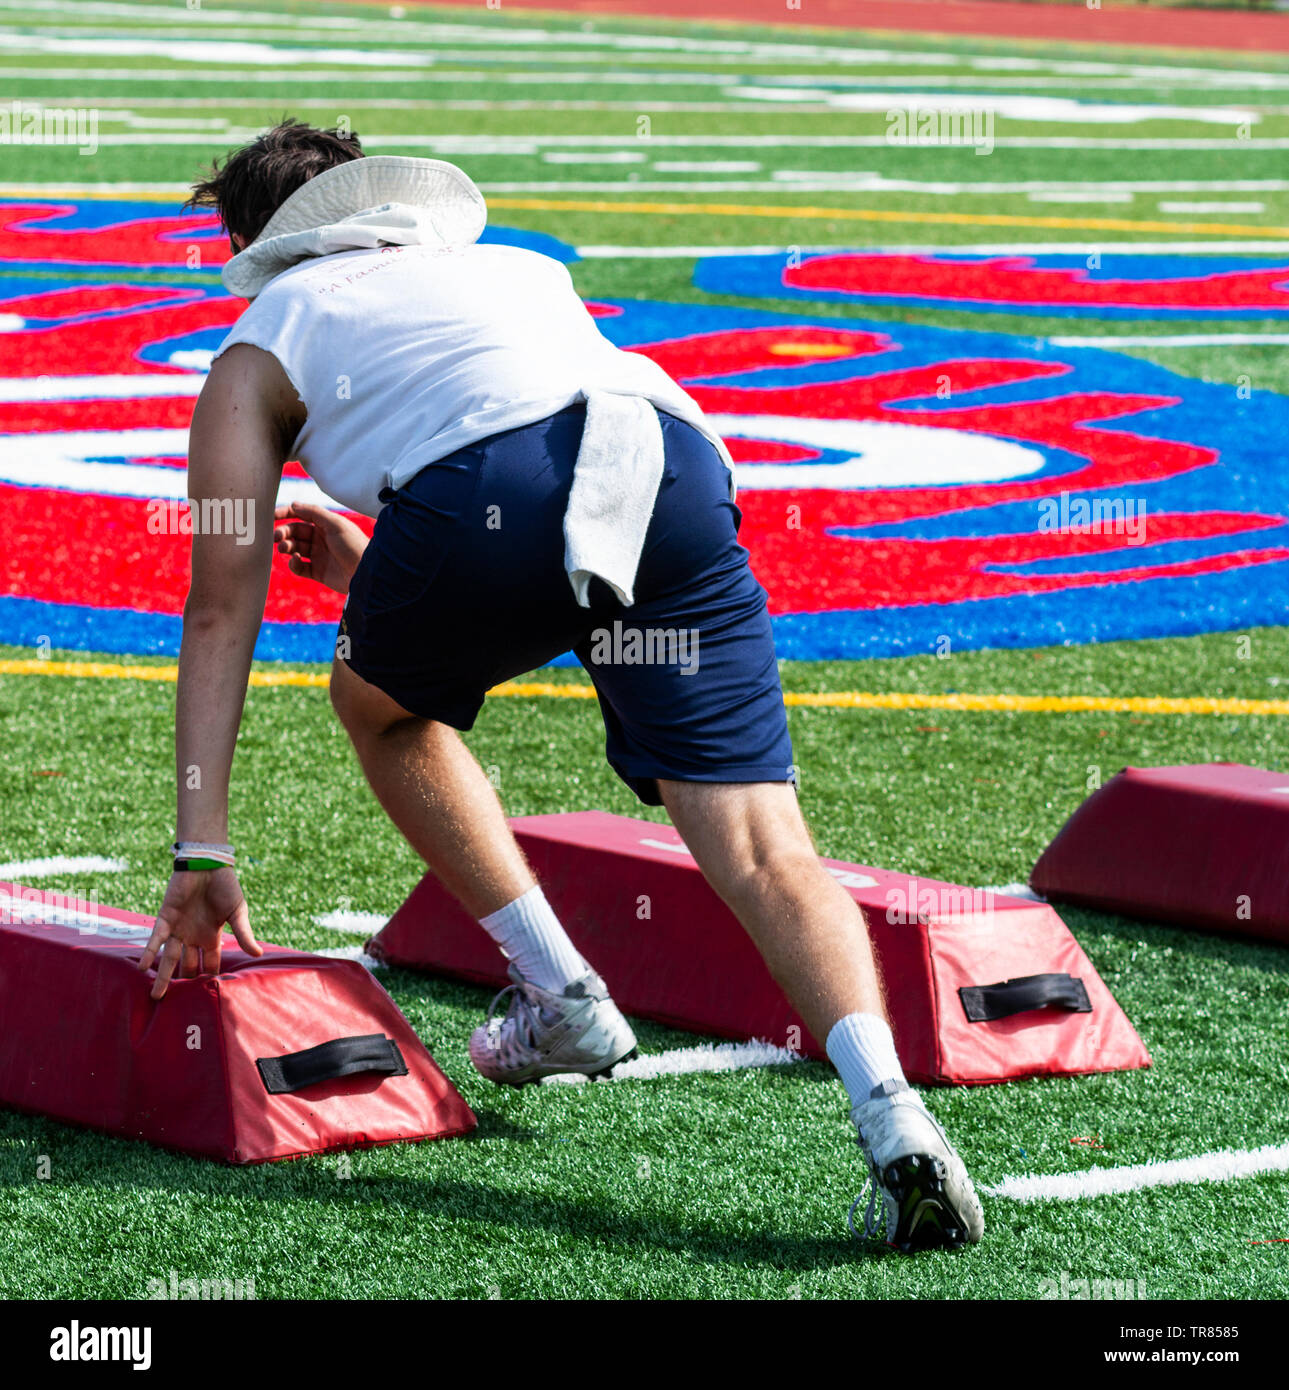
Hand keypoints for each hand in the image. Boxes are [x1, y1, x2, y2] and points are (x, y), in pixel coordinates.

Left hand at [141, 867, 261, 999]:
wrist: (208, 863)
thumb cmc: (225, 885)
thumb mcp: (238, 912)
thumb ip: (244, 933)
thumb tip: (258, 954)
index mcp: (211, 936)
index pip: (209, 964)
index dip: (207, 979)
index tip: (205, 1000)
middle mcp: (193, 936)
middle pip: (187, 966)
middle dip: (183, 983)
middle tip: (177, 1006)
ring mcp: (178, 929)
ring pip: (168, 958)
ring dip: (162, 976)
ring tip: (156, 997)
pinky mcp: (165, 918)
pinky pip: (156, 939)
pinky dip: (149, 953)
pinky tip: (143, 968)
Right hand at [273, 502, 369, 594]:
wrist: (367, 574)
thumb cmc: (354, 546)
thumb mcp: (336, 524)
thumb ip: (314, 512)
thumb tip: (293, 504)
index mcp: (326, 524)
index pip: (301, 514)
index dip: (286, 513)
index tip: (271, 515)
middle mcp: (321, 538)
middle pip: (295, 532)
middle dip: (284, 532)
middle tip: (276, 536)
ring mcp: (319, 556)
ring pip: (295, 548)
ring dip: (286, 546)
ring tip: (283, 548)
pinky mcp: (318, 572)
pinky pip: (299, 567)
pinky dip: (293, 563)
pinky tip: (296, 560)